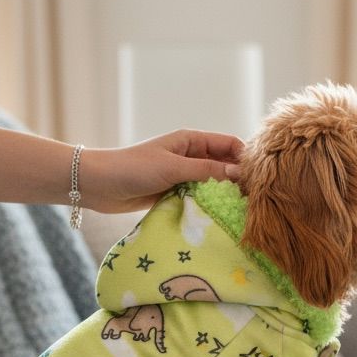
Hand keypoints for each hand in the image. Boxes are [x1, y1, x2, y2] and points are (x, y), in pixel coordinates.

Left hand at [80, 129, 243, 213]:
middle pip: (224, 164)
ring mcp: (183, 174)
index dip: (245, 158)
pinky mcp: (174, 191)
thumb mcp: (173, 168)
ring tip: (241, 209)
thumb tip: (239, 173)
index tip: (258, 177)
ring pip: (213, 182)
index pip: (229, 144)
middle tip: (254, 197)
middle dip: (238, 177)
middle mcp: (190, 155)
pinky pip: (199, 196)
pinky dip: (209, 203)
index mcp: (191, 140)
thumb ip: (207, 171)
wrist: (99, 185)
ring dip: (224, 193)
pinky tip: (220, 216)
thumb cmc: (134, 169)